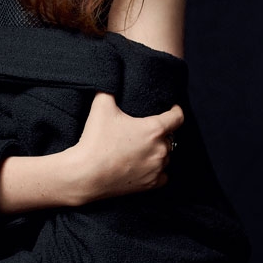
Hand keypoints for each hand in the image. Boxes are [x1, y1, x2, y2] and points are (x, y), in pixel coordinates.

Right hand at [66, 91, 183, 203]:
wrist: (85, 174)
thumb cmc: (95, 141)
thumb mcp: (101, 107)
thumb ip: (110, 89)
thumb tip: (112, 77)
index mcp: (155, 129)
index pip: (178, 116)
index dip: (175, 110)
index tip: (170, 109)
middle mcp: (161, 150)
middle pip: (170, 137)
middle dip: (161, 132)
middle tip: (144, 130)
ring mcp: (157, 168)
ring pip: (166, 156)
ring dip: (158, 151)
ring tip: (142, 147)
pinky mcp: (150, 184)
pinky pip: (163, 175)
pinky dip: (157, 170)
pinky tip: (145, 165)